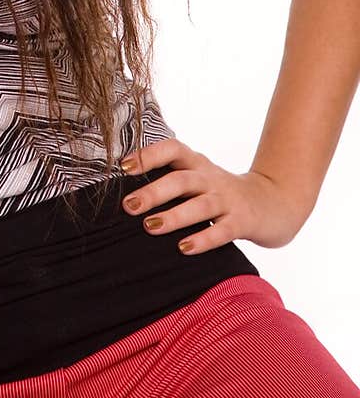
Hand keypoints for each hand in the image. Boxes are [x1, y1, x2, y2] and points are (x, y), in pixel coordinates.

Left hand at [120, 137, 308, 254]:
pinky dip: (203, 239)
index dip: (149, 155)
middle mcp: (210, 178)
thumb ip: (169, 181)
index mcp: (197, 164)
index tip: (124, 166)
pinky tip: (184, 248)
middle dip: (154, 191)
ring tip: (149, 226)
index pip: (172, 149)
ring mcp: (228, 200)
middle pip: (181, 180)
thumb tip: (124, 196)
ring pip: (200, 205)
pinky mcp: (242, 222)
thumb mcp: (198, 178)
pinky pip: (222, 231)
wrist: (274, 203)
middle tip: (128, 206)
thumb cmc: (221, 193)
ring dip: (174, 216)